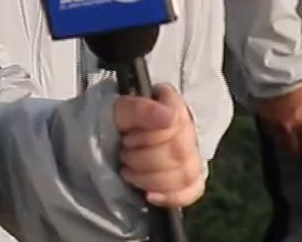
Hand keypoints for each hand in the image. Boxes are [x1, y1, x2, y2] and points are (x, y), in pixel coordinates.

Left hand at [115, 83, 204, 208]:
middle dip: (144, 159)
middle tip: (124, 154)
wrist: (109, 138)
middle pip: (180, 153)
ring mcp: (192, 154)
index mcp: (173, 104)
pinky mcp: (190, 177)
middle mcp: (188, 128)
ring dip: (151, 178)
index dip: (150, 136)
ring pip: (186, 174)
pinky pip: (192, 191)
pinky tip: (149, 195)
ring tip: (129, 172)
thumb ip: (139, 109)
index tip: (127, 138)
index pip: (176, 122)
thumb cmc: (115, 120)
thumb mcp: (118, 110)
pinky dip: (170, 196)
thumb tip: (169, 116)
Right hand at [253, 78, 301, 161]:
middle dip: (301, 148)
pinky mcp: (262, 116)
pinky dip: (276, 129)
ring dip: (288, 140)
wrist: (282, 68)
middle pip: (294, 150)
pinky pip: (270, 129)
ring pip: (281, 141)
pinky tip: (279, 122)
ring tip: (292, 133)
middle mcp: (289, 130)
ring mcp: (274, 124)